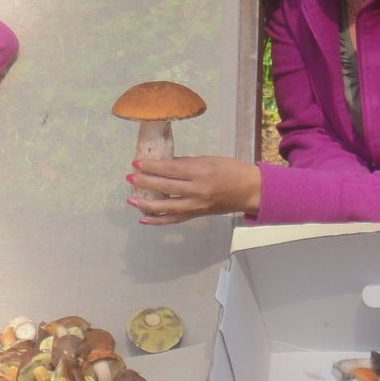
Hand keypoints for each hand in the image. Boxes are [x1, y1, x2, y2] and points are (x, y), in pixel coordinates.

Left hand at [127, 155, 262, 225]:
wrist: (250, 191)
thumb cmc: (231, 170)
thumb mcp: (209, 159)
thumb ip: (186, 163)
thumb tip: (163, 163)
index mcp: (201, 172)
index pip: (171, 169)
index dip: (152, 167)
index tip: (136, 163)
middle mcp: (198, 190)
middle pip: (166, 187)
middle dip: (145, 183)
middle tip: (129, 178)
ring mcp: (197, 205)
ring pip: (167, 207)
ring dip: (146, 204)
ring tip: (131, 200)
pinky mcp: (197, 215)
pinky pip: (175, 219)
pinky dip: (159, 220)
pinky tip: (144, 218)